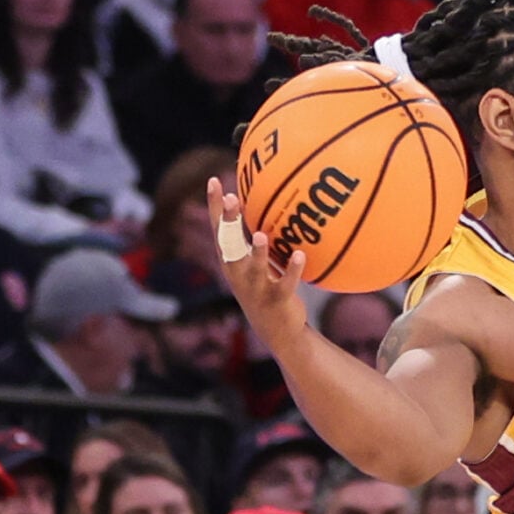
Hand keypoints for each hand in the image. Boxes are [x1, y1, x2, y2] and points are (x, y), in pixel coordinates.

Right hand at [210, 175, 310, 339]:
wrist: (277, 332)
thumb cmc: (266, 288)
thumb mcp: (256, 262)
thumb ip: (255, 237)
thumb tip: (265, 202)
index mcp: (231, 263)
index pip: (219, 231)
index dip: (214, 208)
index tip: (213, 181)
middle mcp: (238, 275)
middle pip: (230, 247)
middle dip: (229, 224)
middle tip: (231, 198)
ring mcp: (256, 289)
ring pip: (254, 269)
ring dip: (257, 253)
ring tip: (261, 234)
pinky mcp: (276, 301)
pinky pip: (285, 284)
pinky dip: (292, 270)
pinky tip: (301, 255)